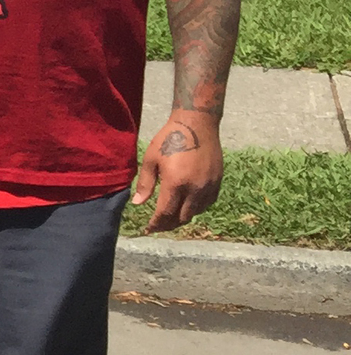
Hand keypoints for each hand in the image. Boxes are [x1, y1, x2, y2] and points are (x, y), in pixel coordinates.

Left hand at [133, 109, 223, 231]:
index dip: (156, 224)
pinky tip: (186, 206)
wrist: (197, 125)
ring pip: (195, 213)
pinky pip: (207, 204)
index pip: (165, 213)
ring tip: (170, 217)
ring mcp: (209, 186)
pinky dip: (195, 209)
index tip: (148, 229)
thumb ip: (145, 184)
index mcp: (176, 183)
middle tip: (158, 225)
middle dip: (168, 225)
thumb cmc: (169, 139)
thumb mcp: (151, 159)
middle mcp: (195, 189)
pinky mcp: (217, 182)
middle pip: (181, 217)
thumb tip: (138, 204)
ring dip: (182, 218)